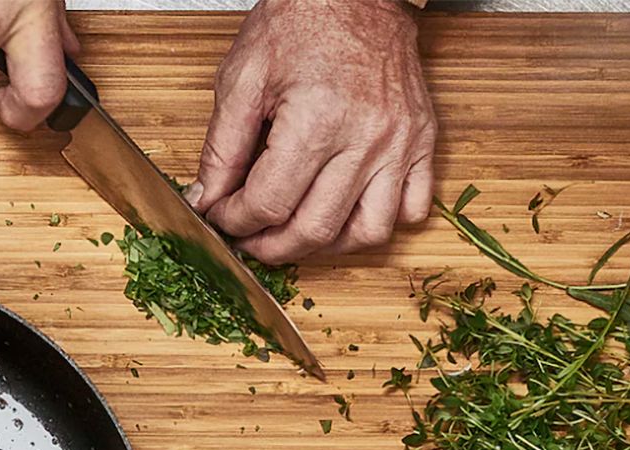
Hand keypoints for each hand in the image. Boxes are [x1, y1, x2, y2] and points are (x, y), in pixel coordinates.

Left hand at [191, 0, 435, 262]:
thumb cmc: (300, 21)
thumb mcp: (242, 78)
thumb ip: (221, 147)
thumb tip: (207, 199)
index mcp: (316, 120)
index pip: (269, 203)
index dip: (236, 221)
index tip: (222, 217)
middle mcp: (365, 138)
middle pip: (314, 229)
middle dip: (272, 246)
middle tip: (251, 240)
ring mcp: (399, 144)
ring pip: (367, 232)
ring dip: (327, 247)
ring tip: (298, 233)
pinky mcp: (422, 141)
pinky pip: (413, 208)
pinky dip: (379, 222)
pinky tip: (347, 212)